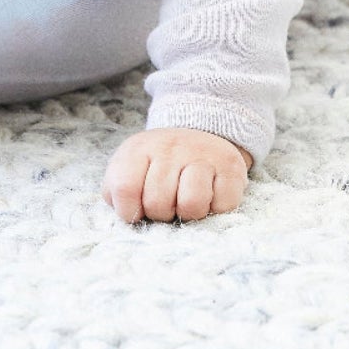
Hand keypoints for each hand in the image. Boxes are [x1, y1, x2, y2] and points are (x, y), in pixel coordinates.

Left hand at [101, 127, 251, 223]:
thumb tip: (129, 214)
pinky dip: (215, 209)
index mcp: (138, 149)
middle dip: (161, 214)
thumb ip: (117, 192)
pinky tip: (210, 194)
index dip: (129, 211)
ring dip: (189, 213)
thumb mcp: (128, 169)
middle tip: (167, 203)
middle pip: (157, 203)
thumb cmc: (158, 164)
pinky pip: (222, 206)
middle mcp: (169, 147)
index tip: (137, 210)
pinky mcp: (231, 167)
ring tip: (186, 201)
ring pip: (191, 204)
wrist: (200, 133)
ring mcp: (202, 154)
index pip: (125, 188)